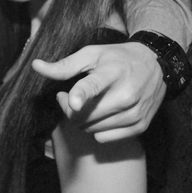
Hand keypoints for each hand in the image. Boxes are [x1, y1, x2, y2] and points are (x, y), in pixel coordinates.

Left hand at [32, 42, 165, 141]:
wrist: (156, 64)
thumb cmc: (117, 58)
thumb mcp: (91, 54)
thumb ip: (64, 65)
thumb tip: (35, 66)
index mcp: (113, 72)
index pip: (94, 86)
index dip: (80, 95)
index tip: (72, 102)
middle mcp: (126, 94)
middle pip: (84, 115)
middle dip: (68, 108)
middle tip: (68, 96)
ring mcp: (135, 112)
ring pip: (91, 129)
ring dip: (81, 119)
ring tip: (85, 104)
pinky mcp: (140, 125)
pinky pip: (104, 138)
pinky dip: (96, 129)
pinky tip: (100, 114)